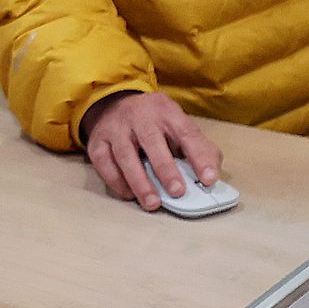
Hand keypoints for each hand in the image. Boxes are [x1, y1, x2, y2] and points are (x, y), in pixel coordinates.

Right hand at [77, 90, 223, 209]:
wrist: (112, 104)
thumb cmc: (153, 123)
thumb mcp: (177, 125)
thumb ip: (198, 147)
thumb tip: (211, 175)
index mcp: (166, 111)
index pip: (186, 133)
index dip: (199, 156)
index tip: (209, 179)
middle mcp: (140, 116)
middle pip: (152, 141)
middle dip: (165, 169)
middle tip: (178, 192)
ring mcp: (115, 128)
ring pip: (125, 154)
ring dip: (140, 181)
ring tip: (153, 203)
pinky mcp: (97, 142)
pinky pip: (104, 163)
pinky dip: (117, 181)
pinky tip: (130, 195)